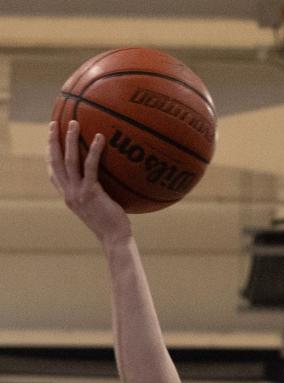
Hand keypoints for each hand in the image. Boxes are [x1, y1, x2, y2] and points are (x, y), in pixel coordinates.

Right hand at [47, 120, 131, 245]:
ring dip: (69, 139)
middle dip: (52, 141)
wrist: (115, 238)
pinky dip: (93, 151)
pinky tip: (99, 138)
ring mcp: (77, 193)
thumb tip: (110, 178)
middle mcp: (68, 193)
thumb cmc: (113, 223)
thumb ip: (97, 192)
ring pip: (68, 161)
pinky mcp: (90, 192)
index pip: (53, 172)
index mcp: (68, 196)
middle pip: (55, 161)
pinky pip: (90, 167)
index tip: (50, 139)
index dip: (49, 154)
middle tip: (54, 123)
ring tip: (73, 122)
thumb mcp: (100, 206)